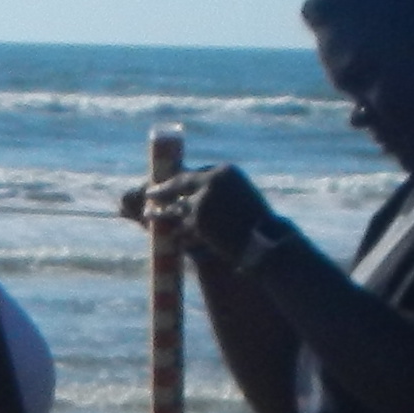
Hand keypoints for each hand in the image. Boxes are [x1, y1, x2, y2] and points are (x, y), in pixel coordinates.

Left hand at [129, 164, 286, 276]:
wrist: (266, 240)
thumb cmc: (259, 222)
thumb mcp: (241, 198)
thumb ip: (221, 192)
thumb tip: (200, 192)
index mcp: (225, 172)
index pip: (197, 174)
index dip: (180, 181)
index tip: (170, 183)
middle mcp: (213, 182)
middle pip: (180, 183)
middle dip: (163, 189)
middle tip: (149, 192)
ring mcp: (204, 201)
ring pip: (175, 205)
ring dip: (160, 210)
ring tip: (147, 213)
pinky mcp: (198, 222)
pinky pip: (181, 225)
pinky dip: (172, 229)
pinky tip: (165, 233)